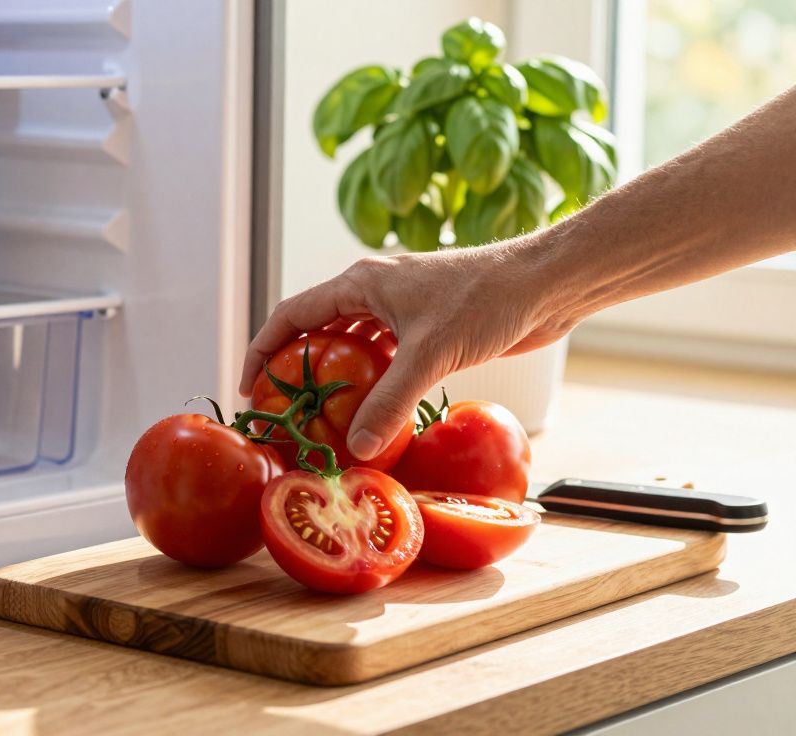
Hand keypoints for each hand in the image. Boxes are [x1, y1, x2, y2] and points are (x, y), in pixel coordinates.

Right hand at [239, 240, 574, 459]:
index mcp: (360, 282)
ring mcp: (401, 308)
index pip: (291, 314)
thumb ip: (390, 401)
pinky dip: (371, 379)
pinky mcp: (427, 327)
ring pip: (351, 343)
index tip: (249, 388)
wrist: (545, 284)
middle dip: (294, 366)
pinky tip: (372, 408)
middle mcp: (374, 290)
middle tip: (281, 408)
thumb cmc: (487, 299)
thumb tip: (358, 447)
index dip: (263, 349)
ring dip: (334, 375)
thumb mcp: (430, 354)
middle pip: (316, 328)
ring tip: (319, 415)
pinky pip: (383, 355)